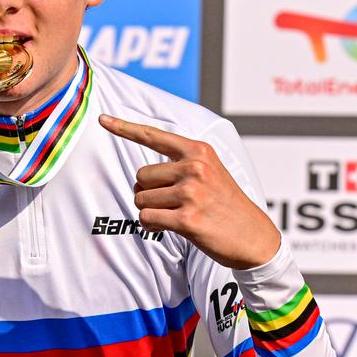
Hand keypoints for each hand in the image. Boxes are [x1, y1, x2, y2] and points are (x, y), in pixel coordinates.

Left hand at [100, 115, 280, 269]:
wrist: (254, 236)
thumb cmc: (226, 205)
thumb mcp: (211, 171)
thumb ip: (181, 164)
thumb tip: (140, 177)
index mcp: (199, 151)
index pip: (153, 136)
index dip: (124, 128)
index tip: (102, 119)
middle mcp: (194, 167)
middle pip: (141, 176)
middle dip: (148, 192)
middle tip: (172, 202)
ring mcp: (191, 192)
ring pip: (141, 198)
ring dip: (151, 210)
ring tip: (175, 215)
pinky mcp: (187, 218)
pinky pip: (147, 218)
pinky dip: (152, 225)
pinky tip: (170, 227)